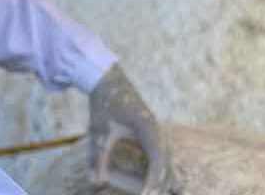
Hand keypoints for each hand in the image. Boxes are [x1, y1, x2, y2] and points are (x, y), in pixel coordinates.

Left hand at [88, 65, 172, 194]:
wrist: (108, 81)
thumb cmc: (104, 105)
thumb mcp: (99, 131)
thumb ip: (97, 157)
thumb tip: (96, 182)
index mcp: (148, 127)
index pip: (157, 157)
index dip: (153, 178)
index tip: (146, 194)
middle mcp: (157, 130)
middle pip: (167, 162)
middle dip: (161, 183)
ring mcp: (157, 131)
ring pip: (168, 160)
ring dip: (164, 178)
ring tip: (157, 193)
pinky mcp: (152, 133)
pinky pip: (163, 155)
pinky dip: (162, 170)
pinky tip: (161, 184)